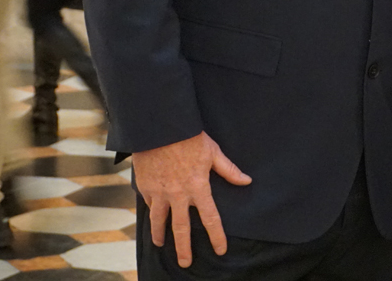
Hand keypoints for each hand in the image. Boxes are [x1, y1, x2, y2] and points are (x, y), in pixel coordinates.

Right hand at [132, 132, 251, 266]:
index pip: (210, 218)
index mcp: (198, 187)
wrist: (159, 126)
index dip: (216, 236)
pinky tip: (153, 217)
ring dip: (160, 235)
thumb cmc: (189, 137)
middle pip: (181, 229)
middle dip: (183, 248)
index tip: (220, 250)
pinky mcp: (145, 187)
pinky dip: (152, 212)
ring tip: (161, 244)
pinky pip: (149, 204)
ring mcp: (159, 192)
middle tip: (186, 263)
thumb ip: (228, 170)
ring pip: (159, 221)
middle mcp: (178, 194)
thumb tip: (247, 181)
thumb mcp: (213, 151)